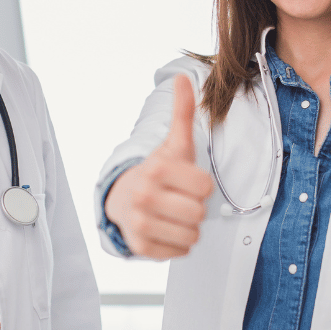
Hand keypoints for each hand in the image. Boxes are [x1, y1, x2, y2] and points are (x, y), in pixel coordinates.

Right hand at [104, 74, 213, 258]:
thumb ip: (182, 112)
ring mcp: (139, 222)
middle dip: (194, 208)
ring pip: (191, 235)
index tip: (185, 181)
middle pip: (199, 213)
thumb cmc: (159, 172)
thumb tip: (183, 77)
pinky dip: (176, 244)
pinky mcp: (139, 246)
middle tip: (178, 200)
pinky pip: (179, 252)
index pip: (206, 188)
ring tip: (172, 214)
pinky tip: (164, 229)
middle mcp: (144, 195)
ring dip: (187, 227)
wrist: (124, 199)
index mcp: (157, 167)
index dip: (200, 186)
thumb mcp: (174, 144)